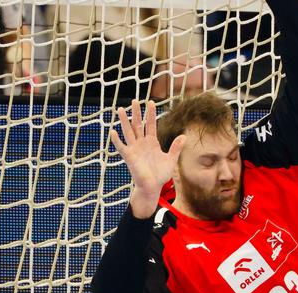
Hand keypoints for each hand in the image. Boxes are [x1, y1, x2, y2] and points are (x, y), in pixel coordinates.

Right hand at [109, 100, 183, 217]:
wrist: (153, 187)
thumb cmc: (160, 174)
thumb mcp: (171, 159)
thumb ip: (176, 148)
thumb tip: (184, 136)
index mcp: (151, 142)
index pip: (150, 124)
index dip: (150, 114)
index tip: (150, 102)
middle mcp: (141, 143)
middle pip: (137, 125)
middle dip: (136, 113)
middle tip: (134, 101)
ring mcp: (134, 149)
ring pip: (128, 132)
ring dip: (124, 121)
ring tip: (119, 109)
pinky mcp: (129, 157)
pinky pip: (121, 147)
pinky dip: (117, 140)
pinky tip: (113, 132)